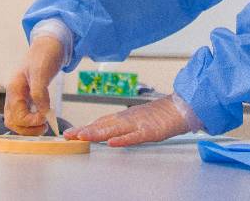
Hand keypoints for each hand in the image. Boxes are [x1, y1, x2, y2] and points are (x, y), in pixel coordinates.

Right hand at [4, 36, 62, 135]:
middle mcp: (13, 93)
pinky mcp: (27, 94)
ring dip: (29, 126)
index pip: (15, 116)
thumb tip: (42, 113)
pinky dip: (32, 119)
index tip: (45, 118)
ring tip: (44, 125)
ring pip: (17, 119)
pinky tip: (44, 117)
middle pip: (12, 121)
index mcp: (14, 88)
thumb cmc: (45, 53)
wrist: (50, 43)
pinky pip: (24, 112)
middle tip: (44, 128)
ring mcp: (19, 94)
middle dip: (27, 129)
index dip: (30, 122)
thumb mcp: (41, 71)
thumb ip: (39, 92)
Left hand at [63, 95, 188, 146]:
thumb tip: (108, 134)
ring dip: (96, 133)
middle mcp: (128, 119)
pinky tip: (111, 143)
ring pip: (114, 129)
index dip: (85, 128)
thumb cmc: (161, 114)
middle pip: (103, 125)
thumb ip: (123, 126)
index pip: (101, 122)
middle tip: (68, 136)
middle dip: (84, 130)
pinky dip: (122, 140)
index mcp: (124, 117)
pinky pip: (134, 136)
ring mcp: (138, 124)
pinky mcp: (150, 131)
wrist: (181, 107)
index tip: (70, 133)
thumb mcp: (138, 120)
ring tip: (81, 137)